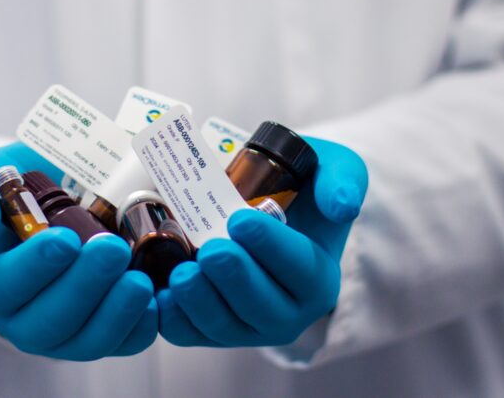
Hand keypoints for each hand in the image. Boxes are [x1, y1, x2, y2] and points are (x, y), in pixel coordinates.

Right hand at [0, 142, 157, 359]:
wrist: (56, 201)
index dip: (35, 267)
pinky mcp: (105, 334)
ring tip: (140, 279)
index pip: (6, 286)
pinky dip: (142, 326)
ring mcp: (67, 334)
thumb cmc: (16, 192)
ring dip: (116, 312)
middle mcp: (25, 320)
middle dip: (84, 286)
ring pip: (88, 340)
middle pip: (51, 320)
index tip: (64, 239)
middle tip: (112, 248)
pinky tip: (156, 299)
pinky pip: (124, 343)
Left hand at [157, 137, 366, 346]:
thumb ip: (342, 181)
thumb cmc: (302, 187)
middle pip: (262, 306)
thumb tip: (341, 206)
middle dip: (235, 279)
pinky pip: (191, 334)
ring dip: (201, 302)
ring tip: (182, 273)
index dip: (271, 247)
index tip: (241, 220)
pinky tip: (160, 295)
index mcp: (318, 277)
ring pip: (225, 326)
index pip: (300, 269)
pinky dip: (173, 319)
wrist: (269, 206)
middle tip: (211, 249)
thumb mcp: (336, 170)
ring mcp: (247, 325)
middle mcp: (288, 311)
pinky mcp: (211, 329)